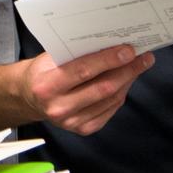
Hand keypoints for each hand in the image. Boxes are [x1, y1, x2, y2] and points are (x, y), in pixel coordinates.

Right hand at [23, 45, 153, 134]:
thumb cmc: (42, 71)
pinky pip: (109, 109)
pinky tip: (126, 81)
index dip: (109, 60)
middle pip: (103, 88)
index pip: (83, 70)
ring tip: (138, 66)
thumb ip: (75, 53)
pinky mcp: (82, 129)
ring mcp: (71, 121)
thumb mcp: (50, 57)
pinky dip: (121, 94)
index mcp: (47, 85)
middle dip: (127, 70)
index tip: (128, 50)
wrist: (28, 96)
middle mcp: (59, 107)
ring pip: (110, 99)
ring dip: (128, 81)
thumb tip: (110, 43)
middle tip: (143, 57)